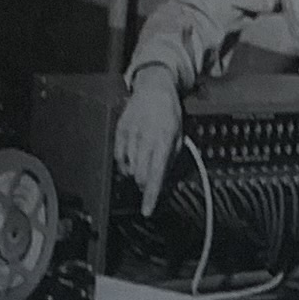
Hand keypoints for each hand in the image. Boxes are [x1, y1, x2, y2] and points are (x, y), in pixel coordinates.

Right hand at [113, 72, 181, 202]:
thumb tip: (163, 182)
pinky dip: (126, 163)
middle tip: (150, 180)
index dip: (150, 196)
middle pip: (140, 175)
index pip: (155, 175)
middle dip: (145, 184)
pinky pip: (119, 158)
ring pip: (129, 169)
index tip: (147, 210)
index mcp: (163, 140)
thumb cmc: (169, 114)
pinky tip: (132, 157)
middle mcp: (145, 138)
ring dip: (136, 172)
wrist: (154, 89)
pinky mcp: (119, 131)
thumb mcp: (179, 136)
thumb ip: (171, 160)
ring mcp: (130, 134)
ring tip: (143, 160)